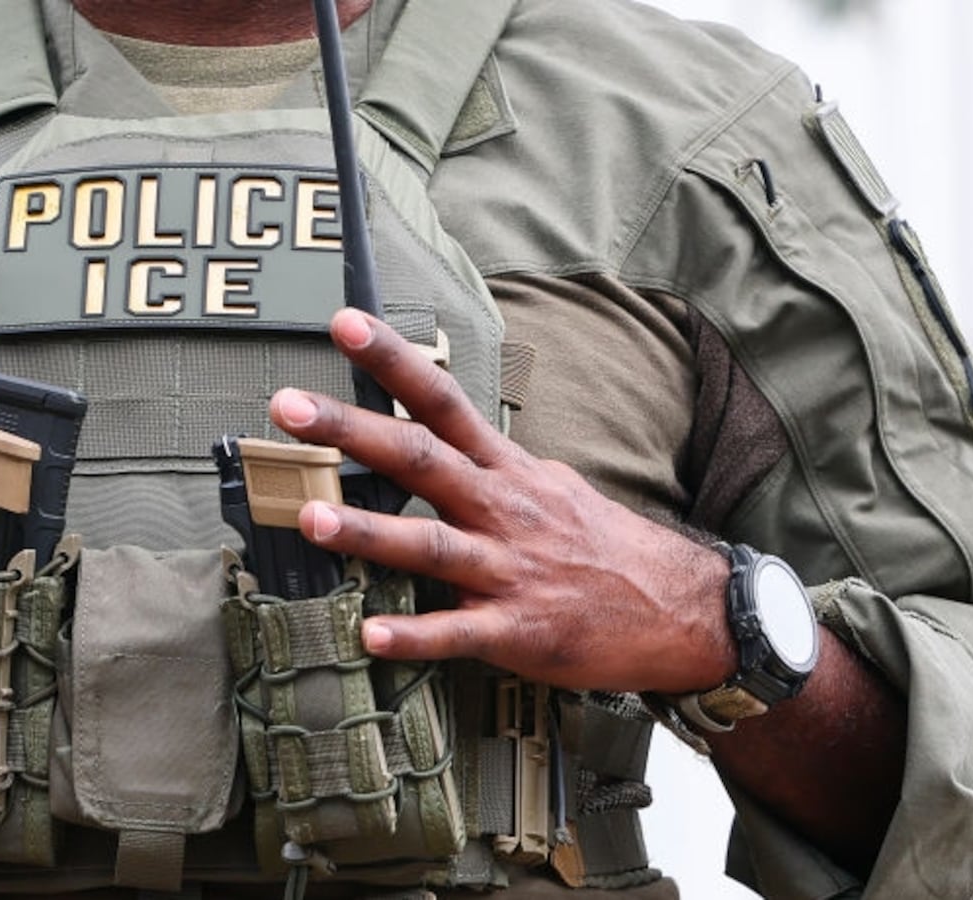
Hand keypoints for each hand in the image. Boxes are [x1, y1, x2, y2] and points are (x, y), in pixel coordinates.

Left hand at [270, 309, 732, 693]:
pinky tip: (371, 634)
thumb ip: (486, 465)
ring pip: (429, 546)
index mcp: (506, 470)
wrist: (683, 609)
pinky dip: (414, 635)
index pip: (442, 400)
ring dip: (367, 533)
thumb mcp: (548, 485)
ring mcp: (509, 570)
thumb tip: (437, 438)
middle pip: (420, 459)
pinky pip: (458, 633)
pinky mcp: (519, 630)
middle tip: (289, 406)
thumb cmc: (603, 546)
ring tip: (310, 520)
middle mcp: (502, 509)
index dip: (392, 361)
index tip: (344, 323)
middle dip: (352, 430)